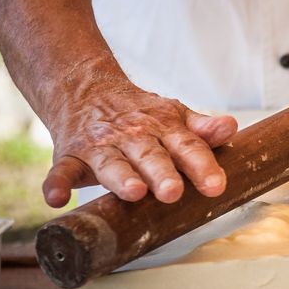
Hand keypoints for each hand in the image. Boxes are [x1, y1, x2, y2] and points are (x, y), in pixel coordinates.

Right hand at [43, 84, 237, 207]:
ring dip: (121, 178)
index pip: (187, 146)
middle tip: (174, 191)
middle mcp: (132, 136)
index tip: (216, 186)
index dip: (202, 166)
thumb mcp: (175, 117)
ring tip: (134, 192)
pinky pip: (61, 171)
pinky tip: (57, 199)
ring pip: (111, 163)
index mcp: (163, 128)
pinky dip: (57, 184)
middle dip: (162, 174)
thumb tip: (231, 127)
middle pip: (150, 156)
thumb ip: (202, 129)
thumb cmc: (141, 115)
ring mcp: (100, 146)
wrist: (85, 90)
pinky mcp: (70, 156)